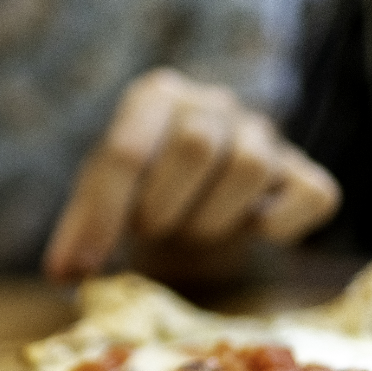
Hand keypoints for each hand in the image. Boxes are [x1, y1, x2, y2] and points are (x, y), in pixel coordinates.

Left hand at [43, 68, 340, 282]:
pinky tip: (248, 232)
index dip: (103, 216)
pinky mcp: (305, 173)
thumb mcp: (103, 205)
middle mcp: (214, 102)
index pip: (127, 150)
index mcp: (155, 97)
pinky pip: (308, 195)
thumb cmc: (144, 198)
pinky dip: (277, 227)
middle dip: (163, 208)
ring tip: (192, 230)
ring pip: (250, 165)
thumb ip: (82, 233)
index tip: (83, 267)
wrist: (197, 208)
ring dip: (210, 220)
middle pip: (195, 145)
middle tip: (154, 230)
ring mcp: (265, 133)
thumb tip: (62, 273)